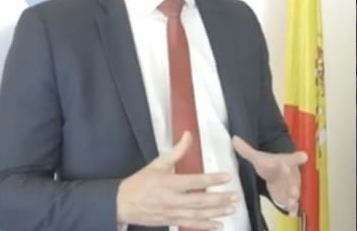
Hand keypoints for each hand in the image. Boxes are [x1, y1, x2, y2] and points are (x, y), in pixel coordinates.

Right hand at [117, 132, 236, 228]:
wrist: (121, 203)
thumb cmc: (141, 182)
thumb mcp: (158, 164)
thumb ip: (177, 151)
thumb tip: (189, 134)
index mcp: (169, 183)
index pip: (194, 181)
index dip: (212, 179)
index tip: (227, 177)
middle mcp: (172, 200)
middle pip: (200, 201)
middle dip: (220, 199)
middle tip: (235, 196)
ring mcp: (172, 213)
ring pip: (198, 215)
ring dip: (217, 213)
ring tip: (232, 209)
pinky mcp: (171, 222)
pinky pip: (191, 225)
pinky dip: (206, 226)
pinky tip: (219, 225)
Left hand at [232, 136, 307, 215]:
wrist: (281, 174)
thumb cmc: (270, 165)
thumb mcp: (258, 157)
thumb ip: (247, 150)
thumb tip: (234, 139)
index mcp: (284, 162)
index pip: (293, 158)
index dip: (298, 158)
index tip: (304, 156)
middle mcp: (291, 173)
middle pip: (293, 177)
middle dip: (293, 182)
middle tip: (293, 188)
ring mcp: (292, 185)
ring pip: (294, 190)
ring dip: (293, 195)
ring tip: (292, 200)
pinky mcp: (290, 196)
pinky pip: (293, 201)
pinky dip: (293, 207)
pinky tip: (292, 213)